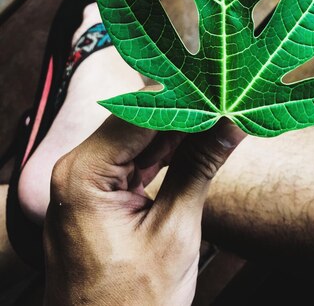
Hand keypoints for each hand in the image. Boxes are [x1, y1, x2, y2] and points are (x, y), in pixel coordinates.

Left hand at [43, 114, 244, 304]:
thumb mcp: (174, 232)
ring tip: (224, 114)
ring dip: (184, 130)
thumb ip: (200, 166)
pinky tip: (203, 140)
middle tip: (231, 97)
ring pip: (143, 138)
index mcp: (83, 174)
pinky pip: (139, 160)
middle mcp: (77, 169)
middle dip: (188, 110)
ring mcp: (87, 181)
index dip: (187, 97)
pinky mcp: (100, 194)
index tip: (224, 86)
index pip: (142, 112)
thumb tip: (231, 122)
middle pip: (141, 121)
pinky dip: (171, 152)